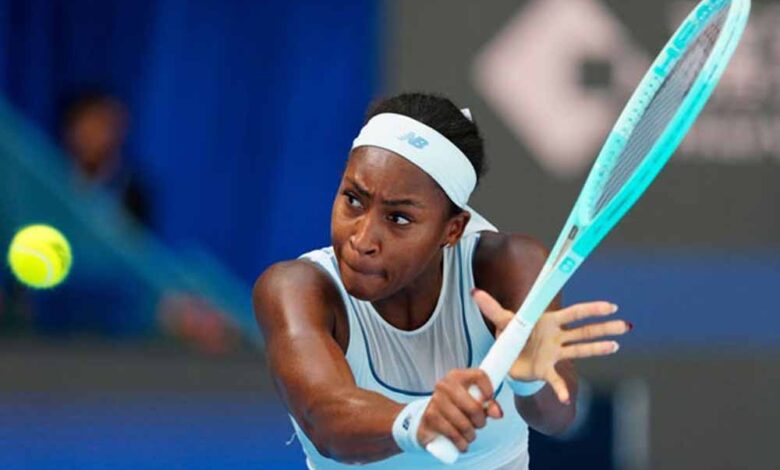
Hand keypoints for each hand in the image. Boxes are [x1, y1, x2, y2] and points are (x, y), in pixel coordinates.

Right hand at [417, 369, 502, 452]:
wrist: (430, 418)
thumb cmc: (456, 407)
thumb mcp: (473, 401)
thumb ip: (489, 405)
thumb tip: (497, 414)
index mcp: (457, 376)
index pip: (480, 376)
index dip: (489, 390)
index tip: (490, 401)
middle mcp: (444, 385)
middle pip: (474, 407)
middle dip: (481, 422)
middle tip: (479, 425)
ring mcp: (435, 400)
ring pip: (464, 424)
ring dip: (471, 435)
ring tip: (470, 435)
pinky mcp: (429, 417)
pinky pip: (452, 433)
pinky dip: (461, 443)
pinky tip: (463, 445)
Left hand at [474, 289, 630, 403]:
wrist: (508, 359)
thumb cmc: (511, 336)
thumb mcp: (502, 322)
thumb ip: (491, 308)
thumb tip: (475, 292)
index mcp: (549, 322)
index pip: (574, 314)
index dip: (591, 310)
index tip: (611, 306)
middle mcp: (557, 337)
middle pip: (584, 331)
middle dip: (604, 328)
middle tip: (625, 325)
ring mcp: (555, 354)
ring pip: (580, 350)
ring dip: (598, 349)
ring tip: (616, 346)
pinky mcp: (547, 371)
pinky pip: (556, 381)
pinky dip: (560, 390)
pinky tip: (566, 398)